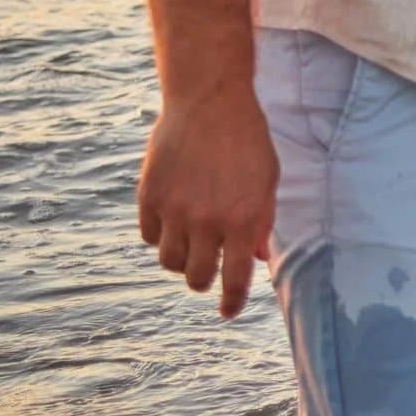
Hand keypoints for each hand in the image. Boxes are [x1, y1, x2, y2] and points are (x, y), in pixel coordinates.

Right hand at [137, 88, 277, 318]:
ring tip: (191, 240)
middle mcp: (207, 220)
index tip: (227, 312)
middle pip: (196, 277)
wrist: (209, 103)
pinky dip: (161, 235)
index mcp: (243, 219)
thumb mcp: (267, 182)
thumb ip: (260, 222)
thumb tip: (256, 260)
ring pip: (170, 262)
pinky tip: (173, 219)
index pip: (236, 278)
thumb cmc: (247, 141)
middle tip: (209, 268)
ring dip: (182, 259)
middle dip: (204, 278)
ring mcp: (175, 210)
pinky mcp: (149, 198)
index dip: (231, 301)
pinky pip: (150, 236)